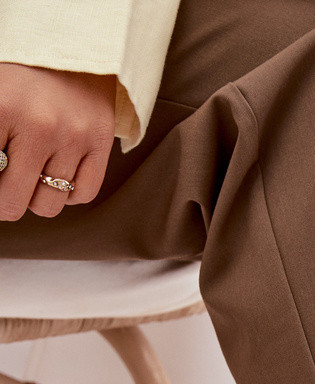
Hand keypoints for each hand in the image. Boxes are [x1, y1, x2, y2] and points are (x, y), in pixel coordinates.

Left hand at [0, 63, 115, 220]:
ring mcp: (73, 137)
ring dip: (36, 196)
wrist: (71, 42)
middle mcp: (40, 126)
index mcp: (3, 108)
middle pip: (12, 202)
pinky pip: (82, 195)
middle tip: (7, 183)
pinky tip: (59, 174)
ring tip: (34, 174)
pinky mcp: (99, 143)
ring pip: (47, 205)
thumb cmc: (23, 72)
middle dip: (6, 199)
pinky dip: (67, 193)